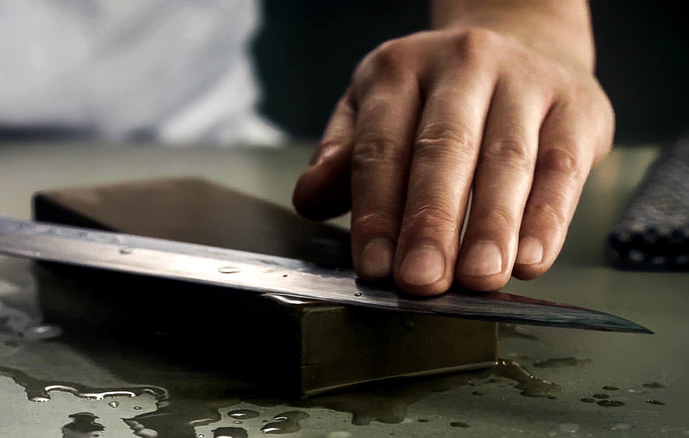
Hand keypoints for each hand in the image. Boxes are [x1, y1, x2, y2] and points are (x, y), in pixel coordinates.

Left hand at [293, 27, 612, 294]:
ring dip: (491, 226)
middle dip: (431, 221)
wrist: (524, 45)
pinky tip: (531, 260)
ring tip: (478, 278)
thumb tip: (309, 199)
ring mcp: (525, 81)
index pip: (381, 145)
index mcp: (399, 69)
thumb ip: (343, 155)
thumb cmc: (437, 97)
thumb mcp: (377, 109)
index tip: (373, 266)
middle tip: (422, 280)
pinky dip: (549, 219)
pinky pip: (561, 168)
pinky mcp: (577, 108)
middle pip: (443, 149)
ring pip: (507, 160)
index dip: (376, 209)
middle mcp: (462, 65)